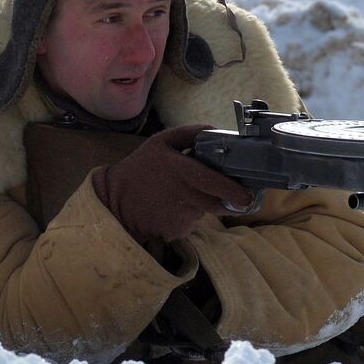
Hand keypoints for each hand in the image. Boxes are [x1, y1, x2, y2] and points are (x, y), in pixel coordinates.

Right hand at [93, 125, 253, 242]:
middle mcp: (183, 196)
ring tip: (181, 196)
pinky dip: (187, 217)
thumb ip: (191, 133)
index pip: (216, 184)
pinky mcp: (175, 232)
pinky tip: (172, 209)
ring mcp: (179, 217)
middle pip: (218, 204)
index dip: (235, 192)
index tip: (248, 197)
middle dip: (226, 201)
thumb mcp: (161, 142)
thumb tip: (217, 130)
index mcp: (181, 172)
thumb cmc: (141, 168)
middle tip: (229, 196)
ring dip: (201, 205)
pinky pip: (191, 224)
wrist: (115, 201)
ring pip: (204, 212)